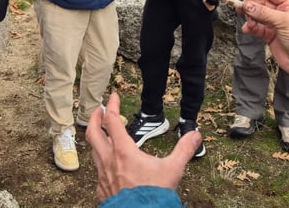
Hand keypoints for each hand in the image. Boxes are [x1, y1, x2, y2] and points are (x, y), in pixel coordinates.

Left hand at [85, 92, 200, 201]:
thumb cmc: (154, 194)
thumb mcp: (173, 170)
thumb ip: (183, 150)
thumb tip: (196, 135)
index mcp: (123, 151)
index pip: (112, 121)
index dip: (112, 105)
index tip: (114, 95)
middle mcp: (108, 160)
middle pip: (92, 133)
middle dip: (94, 118)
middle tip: (99, 110)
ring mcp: (102, 176)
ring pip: (93, 152)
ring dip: (97, 139)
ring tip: (103, 135)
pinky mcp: (102, 190)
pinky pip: (98, 171)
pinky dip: (101, 161)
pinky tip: (110, 165)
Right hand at [240, 0, 288, 77]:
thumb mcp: (283, 22)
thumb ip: (264, 13)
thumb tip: (248, 5)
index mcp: (288, 5)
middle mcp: (281, 13)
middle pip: (262, 3)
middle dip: (251, 5)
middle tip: (242, 8)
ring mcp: (274, 24)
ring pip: (257, 15)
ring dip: (250, 17)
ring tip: (249, 22)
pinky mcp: (269, 35)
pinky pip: (257, 28)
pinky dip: (251, 28)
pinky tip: (247, 29)